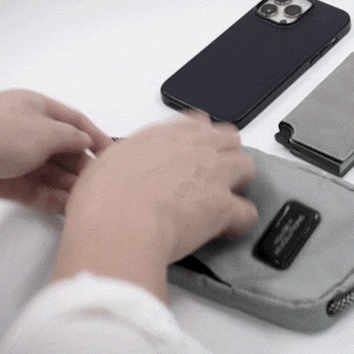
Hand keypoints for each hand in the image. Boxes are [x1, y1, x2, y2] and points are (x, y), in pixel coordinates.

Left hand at [0, 89, 111, 212]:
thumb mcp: (46, 131)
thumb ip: (72, 138)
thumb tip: (86, 142)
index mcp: (34, 107)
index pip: (73, 120)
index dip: (94, 136)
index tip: (113, 156)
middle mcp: (24, 129)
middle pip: (61, 148)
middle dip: (81, 165)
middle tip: (100, 184)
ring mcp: (10, 156)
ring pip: (48, 172)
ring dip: (67, 184)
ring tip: (88, 200)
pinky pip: (32, 189)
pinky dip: (50, 197)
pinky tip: (67, 207)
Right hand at [52, 112, 257, 300]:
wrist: (119, 222)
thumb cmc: (105, 198)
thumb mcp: (108, 163)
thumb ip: (130, 161)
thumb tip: (129, 171)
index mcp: (164, 135)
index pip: (196, 124)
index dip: (199, 139)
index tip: (195, 151)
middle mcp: (193, 148)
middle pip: (229, 140)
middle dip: (225, 156)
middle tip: (212, 177)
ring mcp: (214, 174)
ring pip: (246, 167)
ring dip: (239, 183)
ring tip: (224, 200)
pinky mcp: (224, 205)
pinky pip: (248, 212)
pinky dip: (241, 222)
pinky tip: (228, 229)